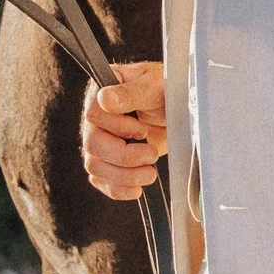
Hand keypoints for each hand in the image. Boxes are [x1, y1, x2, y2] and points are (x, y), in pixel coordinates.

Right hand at [80, 59, 166, 199]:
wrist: (180, 108)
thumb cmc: (166, 89)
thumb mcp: (154, 84)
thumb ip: (131, 92)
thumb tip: (105, 99)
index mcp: (101, 92)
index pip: (94, 115)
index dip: (118, 127)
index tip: (143, 130)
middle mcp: (96, 119)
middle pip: (92, 145)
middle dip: (124, 156)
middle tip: (151, 154)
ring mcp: (100, 141)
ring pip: (94, 166)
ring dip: (124, 176)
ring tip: (149, 173)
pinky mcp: (108, 161)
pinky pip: (101, 181)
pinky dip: (118, 189)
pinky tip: (136, 189)